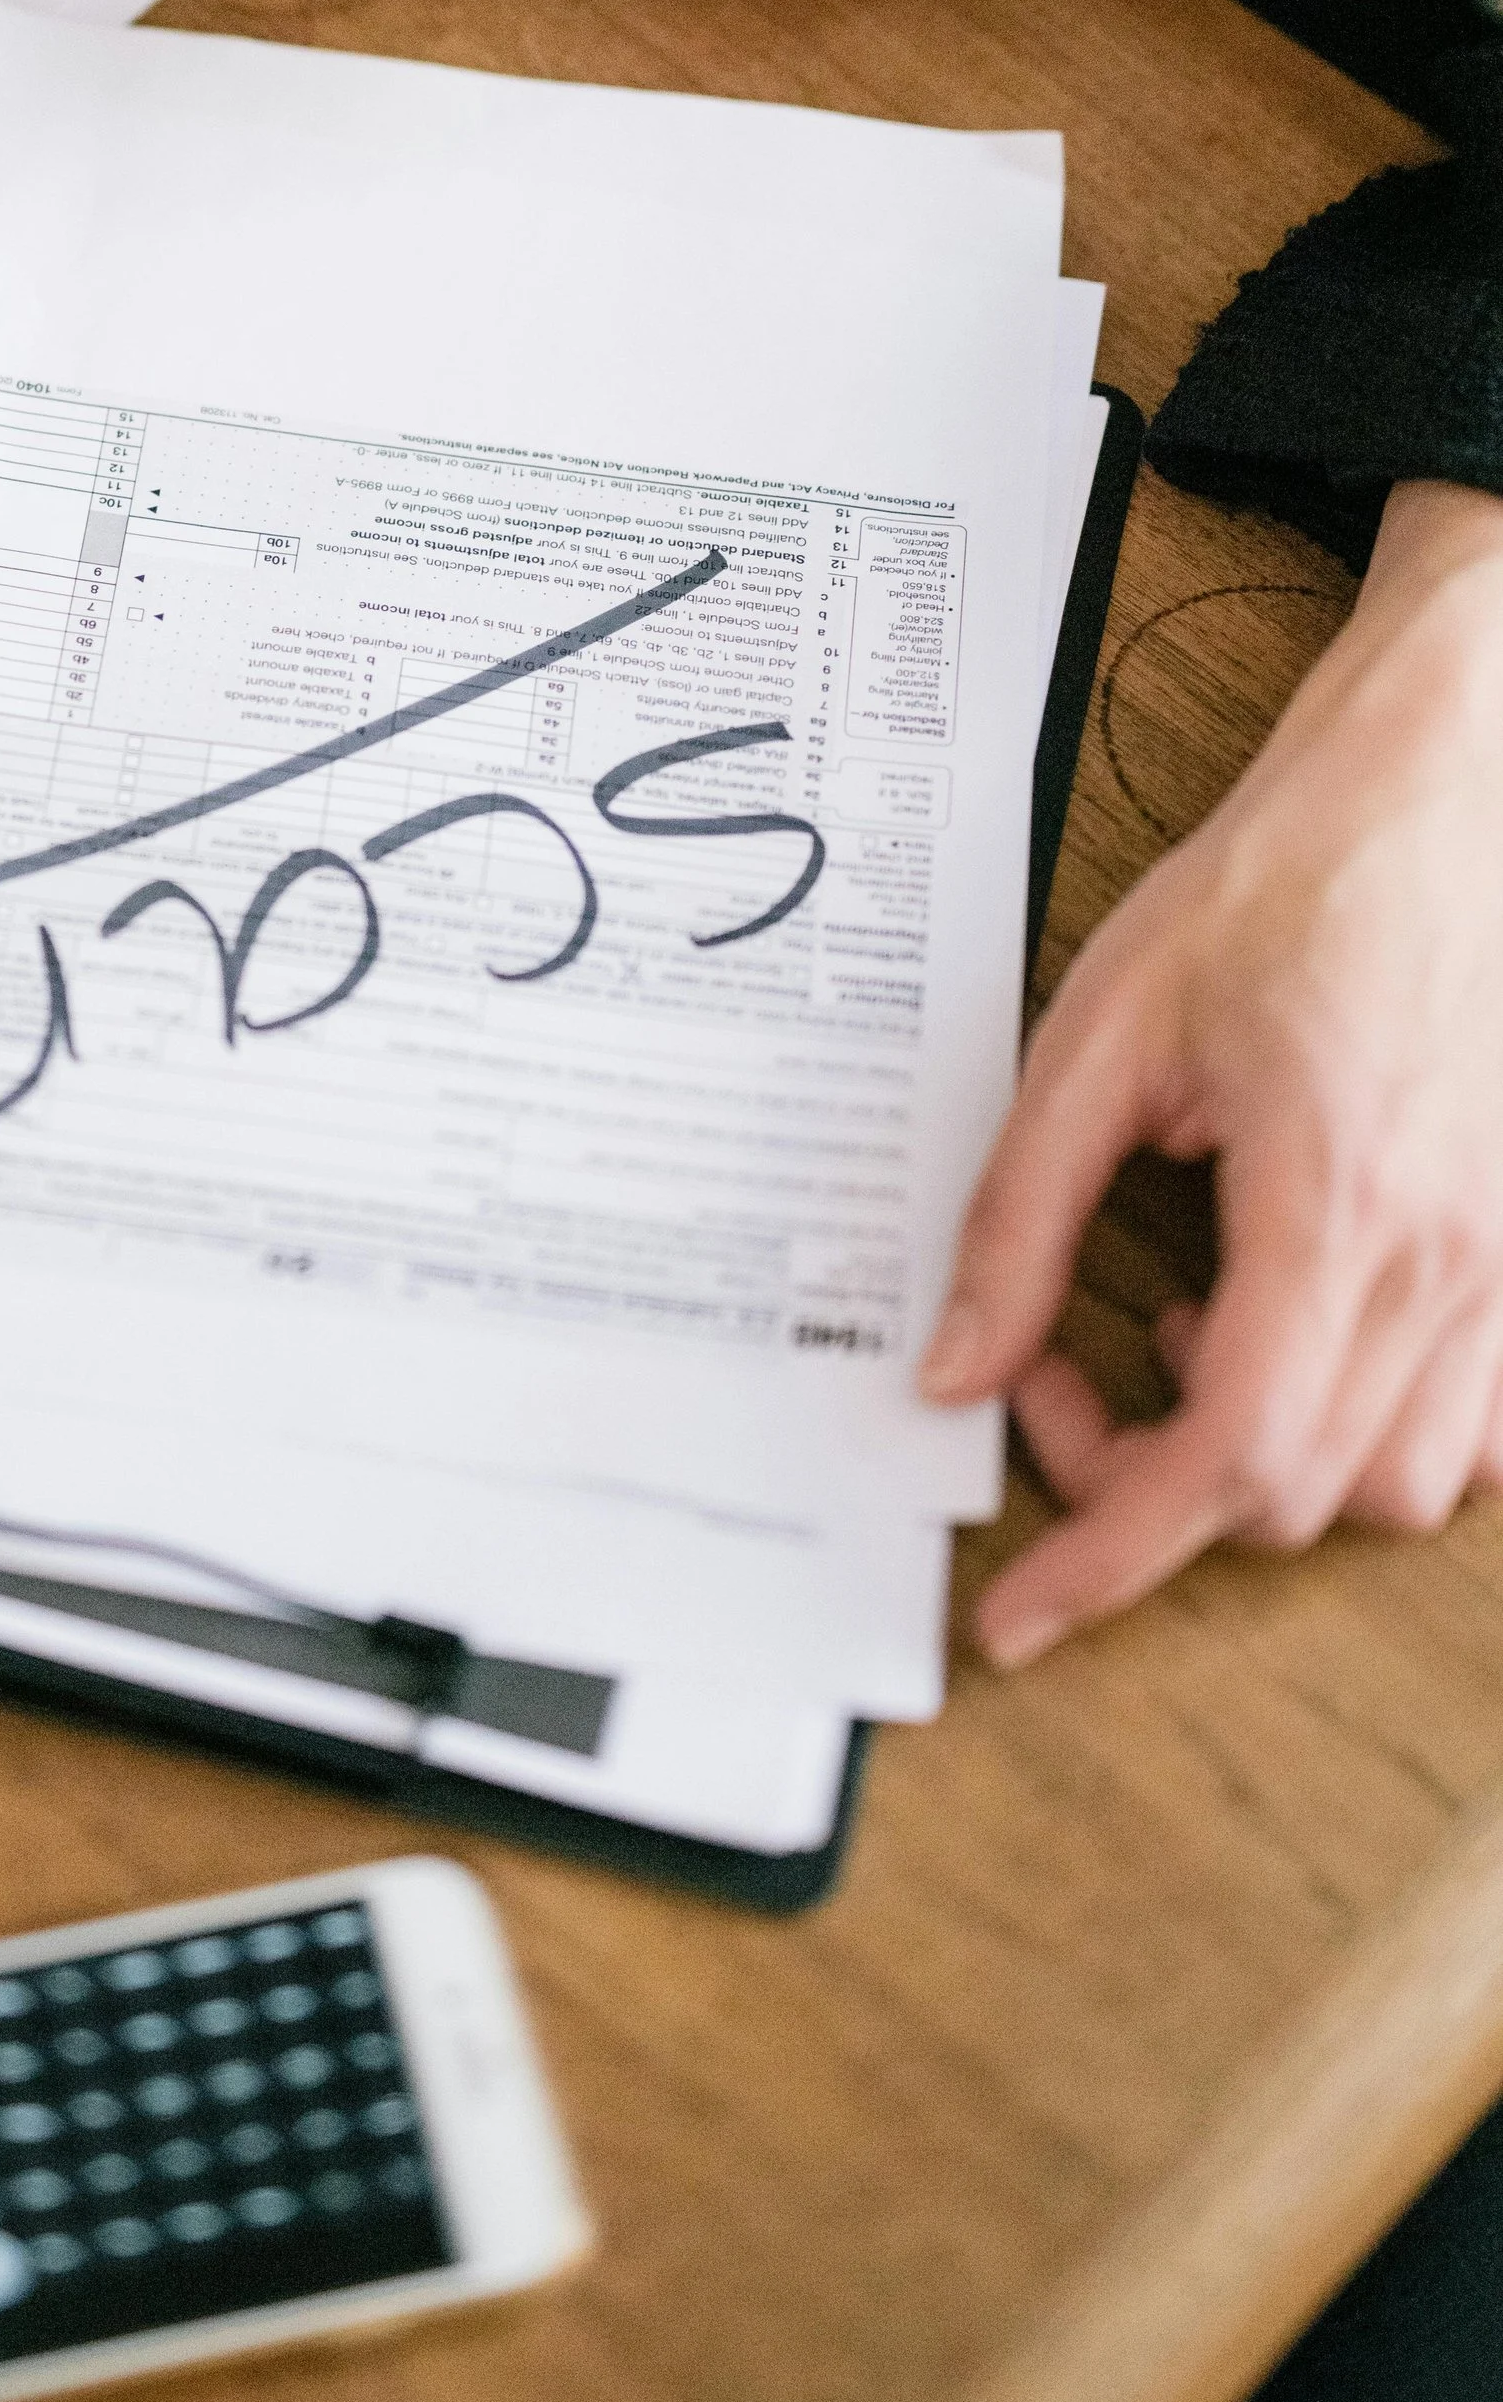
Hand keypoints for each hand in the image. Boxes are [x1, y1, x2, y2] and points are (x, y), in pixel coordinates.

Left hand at [921, 478, 1502, 1665]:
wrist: (1450, 788)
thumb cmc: (1287, 883)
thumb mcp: (1103, 1032)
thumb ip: (1021, 1217)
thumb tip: (952, 1367)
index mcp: (1337, 1205)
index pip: (1230, 1464)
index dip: (1113, 1557)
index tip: (1025, 1613)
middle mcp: (1452, 1262)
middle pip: (1302, 1494)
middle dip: (1155, 1475)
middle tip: (1068, 1366)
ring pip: (1399, 1482)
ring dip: (1269, 1452)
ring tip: (1191, 1316)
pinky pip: (1476, 1429)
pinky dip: (1370, 1422)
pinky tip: (1291, 1318)